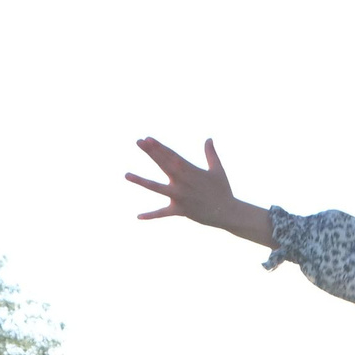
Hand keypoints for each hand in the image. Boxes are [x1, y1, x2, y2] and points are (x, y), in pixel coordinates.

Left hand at [127, 137, 274, 245]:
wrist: (228, 212)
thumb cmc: (223, 190)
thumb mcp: (218, 169)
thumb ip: (211, 153)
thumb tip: (208, 139)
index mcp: (190, 170)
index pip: (171, 155)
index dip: (159, 146)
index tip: (147, 138)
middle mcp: (183, 181)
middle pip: (163, 164)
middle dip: (151, 152)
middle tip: (138, 141)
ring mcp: (180, 196)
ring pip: (157, 188)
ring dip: (141, 181)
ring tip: (126, 175)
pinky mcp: (180, 210)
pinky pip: (163, 213)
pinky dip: (151, 215)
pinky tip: (138, 216)